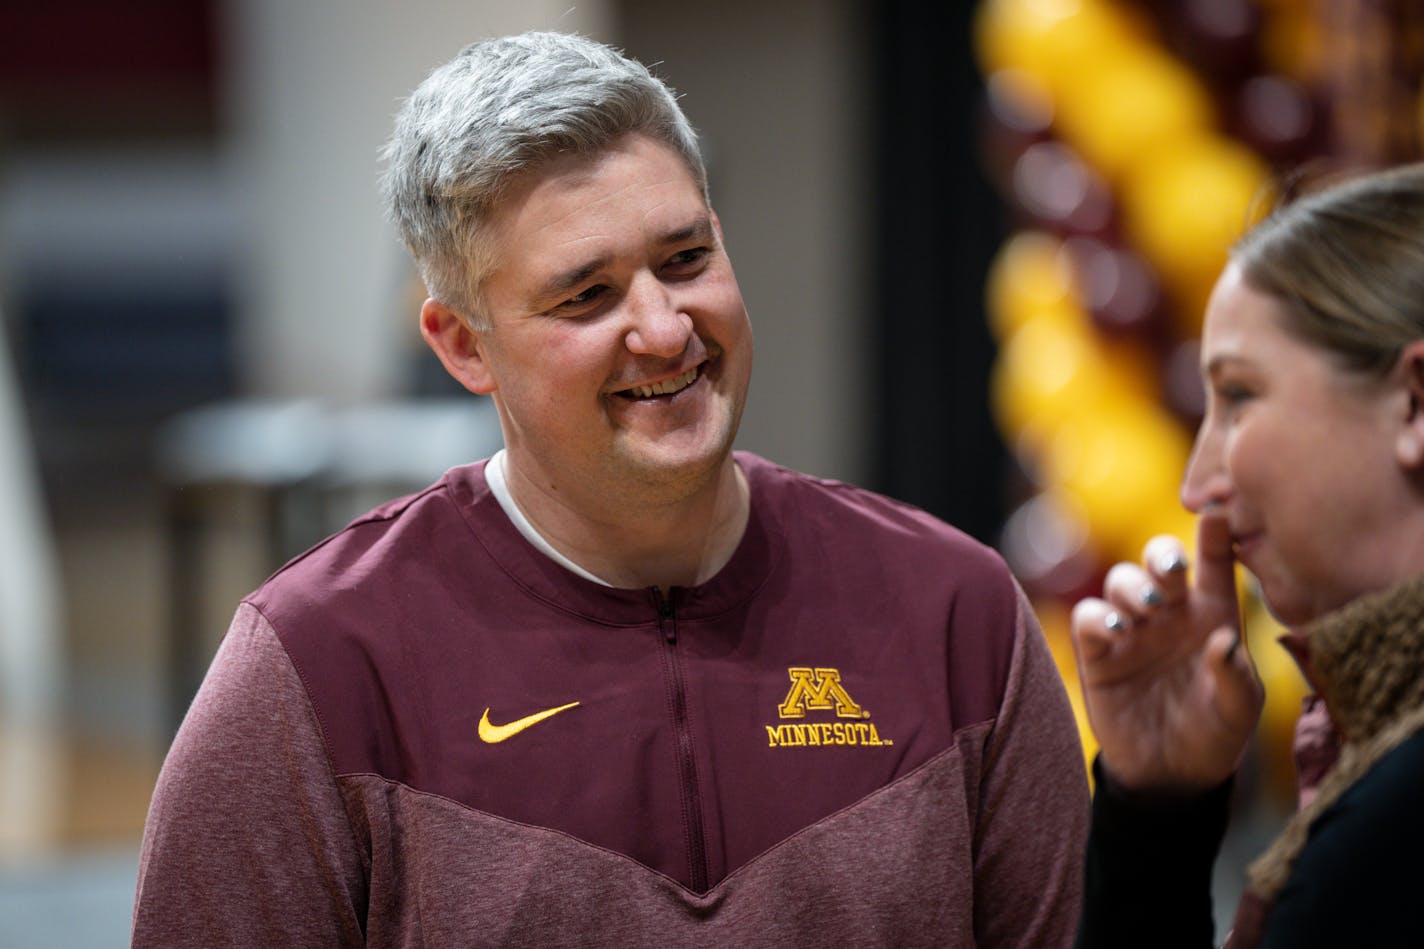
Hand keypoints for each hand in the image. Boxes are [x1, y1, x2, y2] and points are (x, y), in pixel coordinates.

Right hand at [1070, 512, 1263, 791]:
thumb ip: (1235, 676)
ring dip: (1132, 587)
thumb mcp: (1239, 710)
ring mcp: (1132, 630)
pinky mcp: (1098, 653)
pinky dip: (1098, 618)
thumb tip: (1223, 641)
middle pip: (1160, 563)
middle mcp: (1170, 614)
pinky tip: (1116, 632)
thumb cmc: (1215, 734)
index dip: (1217, 536)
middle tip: (1172, 568)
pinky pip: (1089, 619)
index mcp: (1212, 614)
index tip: (1220, 512)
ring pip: (1122, 583)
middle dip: (1162, 555)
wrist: (1171, 776)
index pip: (1215, 565)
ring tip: (1146, 609)